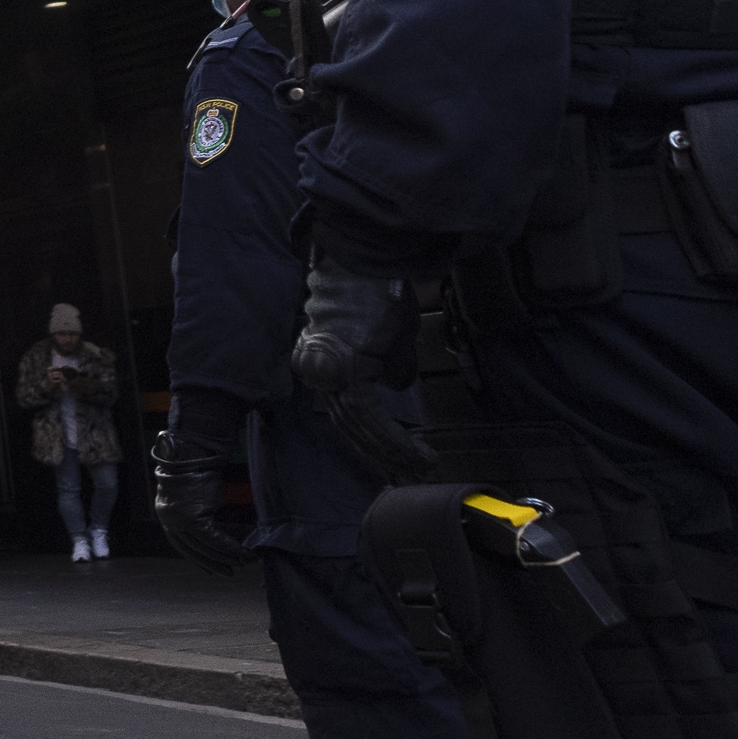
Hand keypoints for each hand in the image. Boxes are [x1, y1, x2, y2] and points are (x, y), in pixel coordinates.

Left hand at [148, 433, 251, 571]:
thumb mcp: (192, 495)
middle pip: (191, 549)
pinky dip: (228, 546)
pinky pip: (212, 538)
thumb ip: (196, 513)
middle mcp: (169, 520)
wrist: (190, 452)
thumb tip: (210, 526)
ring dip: (225, 556)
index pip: (181, 544)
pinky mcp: (192, 516)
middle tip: (228, 572)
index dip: (197, 558)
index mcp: (166, 515)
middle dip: (212, 562)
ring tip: (242, 563)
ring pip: (203, 546)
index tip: (209, 569)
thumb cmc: (194, 469)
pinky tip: (241, 553)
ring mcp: (178, 519)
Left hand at [289, 260, 430, 479]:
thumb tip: (396, 385)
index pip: (346, 411)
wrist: (372, 261)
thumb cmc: (381, 291)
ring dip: (392, 451)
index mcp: (323, 361)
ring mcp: (326, 371)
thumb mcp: (392, 335)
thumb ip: (391, 364)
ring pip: (358, 426)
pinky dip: (392, 437)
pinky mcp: (343, 370)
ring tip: (420, 467)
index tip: (397, 459)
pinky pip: (367, 416)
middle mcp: (317, 369)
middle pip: (349, 425)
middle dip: (381, 454)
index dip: (373, 438)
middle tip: (409, 476)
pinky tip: (413, 453)